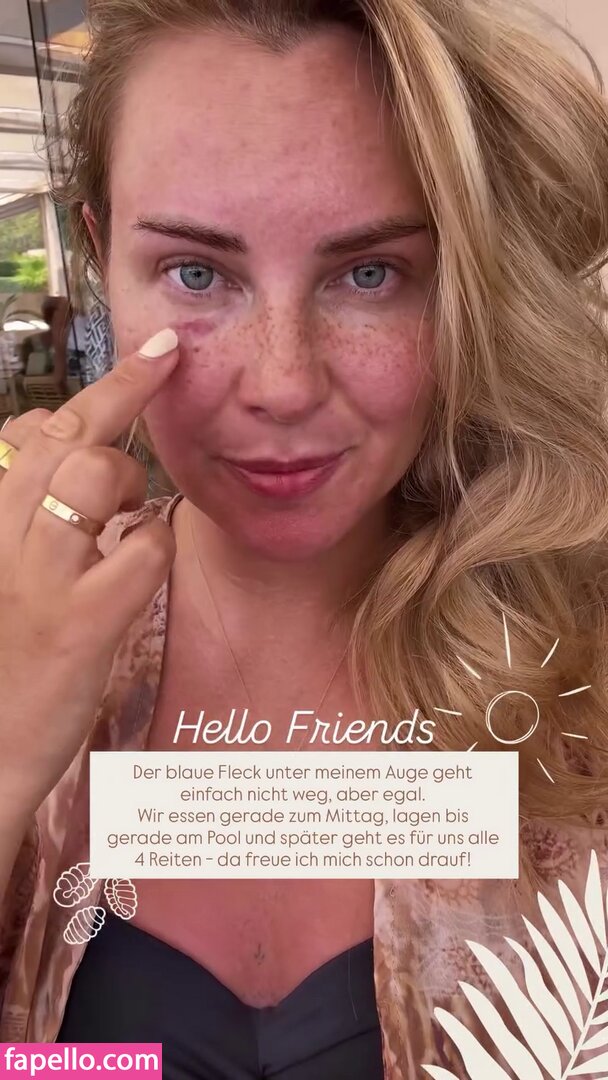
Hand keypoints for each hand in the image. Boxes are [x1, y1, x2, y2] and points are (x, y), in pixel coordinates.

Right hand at [0, 328, 179, 817]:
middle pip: (72, 434)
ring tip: (122, 520)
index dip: (103, 386)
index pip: (39, 427)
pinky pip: (141, 550)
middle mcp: (5, 531)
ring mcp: (42, 574)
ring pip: (98, 475)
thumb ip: (26, 502)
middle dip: (128, 392)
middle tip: (166, 365)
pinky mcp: (80, 620)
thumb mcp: (3, 562)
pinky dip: (151, 551)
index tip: (152, 353)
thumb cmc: (2, 649)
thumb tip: (65, 443)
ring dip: (130, 484)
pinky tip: (135, 572)